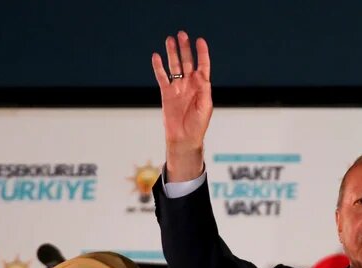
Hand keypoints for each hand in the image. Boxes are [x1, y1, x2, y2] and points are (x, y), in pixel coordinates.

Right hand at [151, 31, 212, 180]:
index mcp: (201, 87)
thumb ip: (204, 90)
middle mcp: (189, 84)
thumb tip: (200, 75)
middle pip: (187, 62)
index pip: (202, 66)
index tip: (200, 41)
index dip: (202, 53)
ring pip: (174, 66)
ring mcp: (178, 88)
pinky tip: (156, 57)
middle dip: (185, 48)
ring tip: (169, 40)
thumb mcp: (205, 107)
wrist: (184, 138)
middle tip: (182, 35)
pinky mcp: (166, 93)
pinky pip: (162, 77)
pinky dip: (158, 67)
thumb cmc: (198, 125)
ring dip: (172, 53)